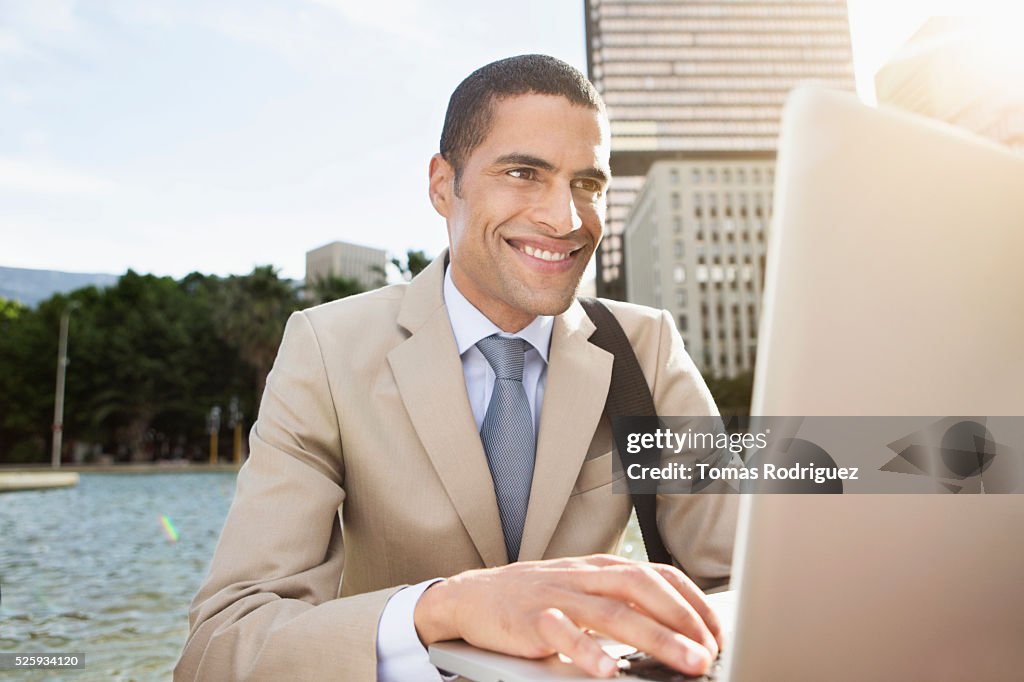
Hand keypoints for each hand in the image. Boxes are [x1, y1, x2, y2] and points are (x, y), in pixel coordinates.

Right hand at [413, 554, 722, 677]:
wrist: (471, 596)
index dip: (692, 601)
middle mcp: (583, 576)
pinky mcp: (531, 619)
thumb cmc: (534, 598)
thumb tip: (673, 629)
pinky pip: (563, 633)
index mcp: (600, 568)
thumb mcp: (581, 590)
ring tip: (686, 662)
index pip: (658, 575)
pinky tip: (609, 671)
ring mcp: (558, 596)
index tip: (717, 631)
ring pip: (612, 612)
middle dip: (683, 619)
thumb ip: (619, 603)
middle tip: (711, 650)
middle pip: (642, 588)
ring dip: (655, 638)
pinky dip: (588, 652)